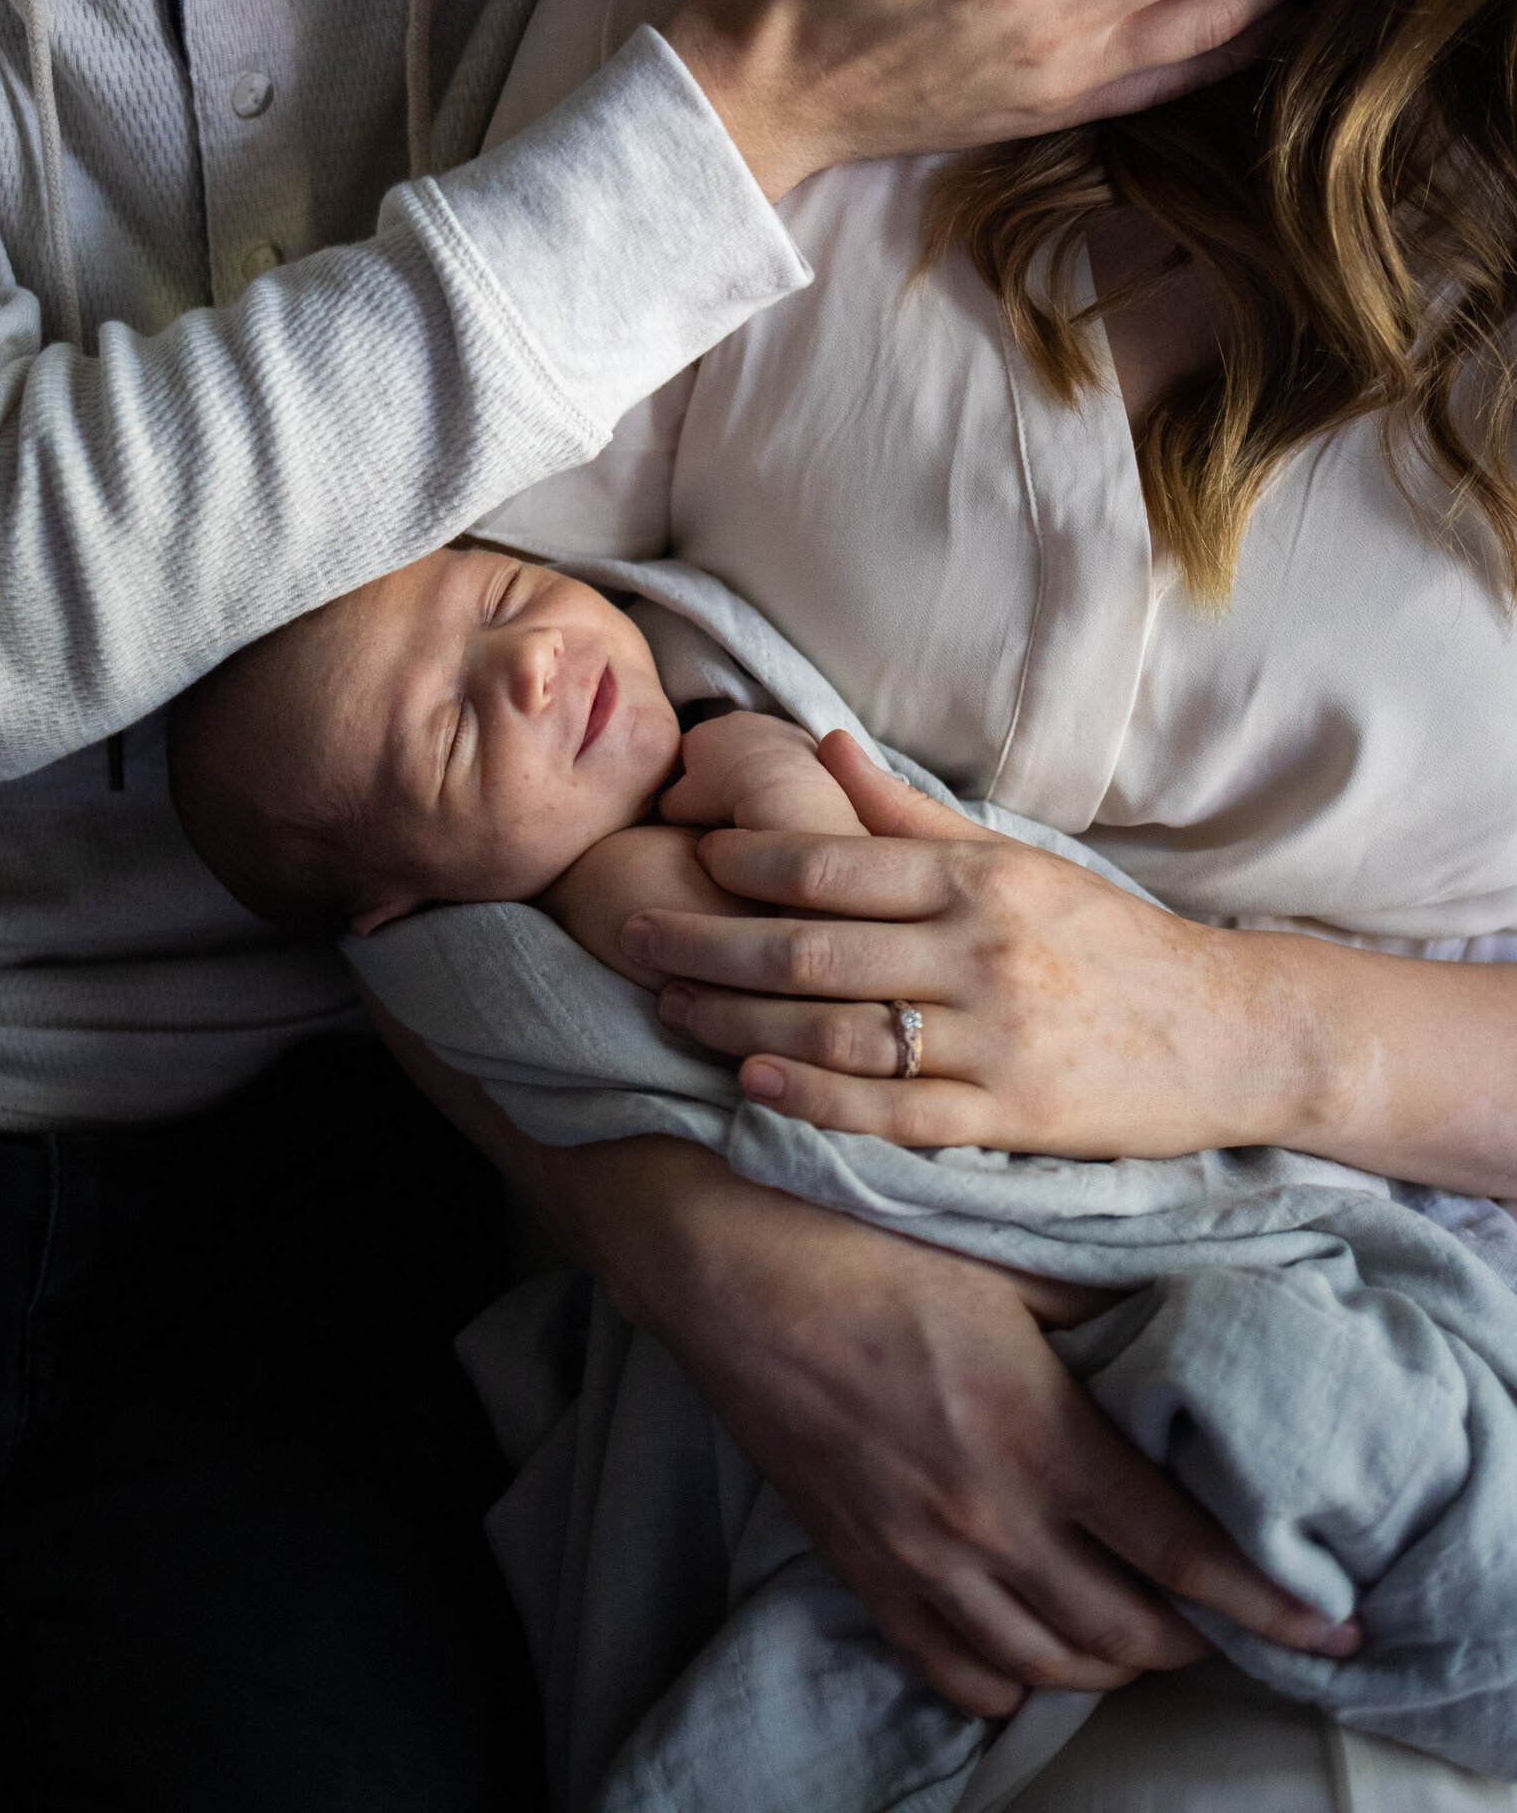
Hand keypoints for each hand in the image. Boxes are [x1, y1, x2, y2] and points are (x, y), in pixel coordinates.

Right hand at [367, 1003, 1359, 1709]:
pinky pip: (944, 1667)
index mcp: (1035, 1435)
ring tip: (1147, 1636)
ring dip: (1109, 1666)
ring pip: (1041, 1666)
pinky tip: (1030, 1658)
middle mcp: (981, 1517)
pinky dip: (1004, 1682)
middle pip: (1123, 1635)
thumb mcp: (1004, 1252)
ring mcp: (911, 1552)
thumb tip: (1186, 1318)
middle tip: (1238, 1617)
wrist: (718, 1254)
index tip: (1327, 1626)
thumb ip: (1101, 1301)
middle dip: (1199, 1641)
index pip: (1183, 1555)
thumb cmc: (863, 1232)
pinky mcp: (853, 1561)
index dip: (1268, 1603)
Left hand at [627, 734, 1324, 1157]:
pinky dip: (813, 1098)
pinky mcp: (1010, 1117)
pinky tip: (751, 1082)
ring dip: (738, 1021)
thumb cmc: (1107, 940)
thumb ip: (912, 814)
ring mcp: (994, 1038)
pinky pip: (890, 1111)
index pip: (833, 864)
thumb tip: (823, 745)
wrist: (1229, 1031)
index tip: (688, 861)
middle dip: (706, 944)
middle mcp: (980, 952)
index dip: (745, 863)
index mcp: (978, 879)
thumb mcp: (1017, 861)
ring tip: (670, 1008)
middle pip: (810, 950)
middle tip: (632, 936)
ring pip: (835, 1032)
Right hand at [659, 710, 862, 836]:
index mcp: (698, 735)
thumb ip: (665, 801)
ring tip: (756, 796)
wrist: (784, 790)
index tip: (695, 802)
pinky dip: (779, 766)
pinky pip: (783, 752)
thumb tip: (666, 801)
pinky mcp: (800, 734)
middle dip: (718, 768)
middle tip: (725, 801)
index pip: (682, 754)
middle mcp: (731, 720)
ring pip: (752, 746)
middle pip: (718, 746)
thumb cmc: (725, 799)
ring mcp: (768, 723)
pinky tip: (782, 789)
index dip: (684, 780)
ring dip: (750, 765)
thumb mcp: (678, 808)